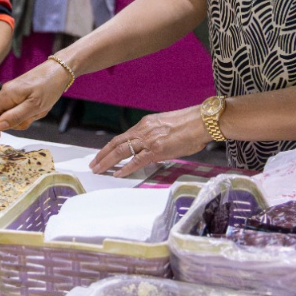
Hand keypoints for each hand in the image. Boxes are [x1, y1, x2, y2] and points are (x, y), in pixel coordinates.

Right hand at [0, 59, 71, 131]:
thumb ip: (15, 117)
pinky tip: (39, 107)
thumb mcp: (34, 106)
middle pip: (0, 116)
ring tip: (39, 110)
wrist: (59, 71)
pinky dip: (28, 111)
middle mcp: (6, 92)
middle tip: (32, 117)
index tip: (0, 136)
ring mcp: (12, 92)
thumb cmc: (49, 87)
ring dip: (25, 117)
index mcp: (6, 95)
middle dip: (16, 122)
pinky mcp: (19, 92)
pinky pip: (18, 107)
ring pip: (11, 113)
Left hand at [90, 106, 209, 177]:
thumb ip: (155, 137)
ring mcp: (149, 139)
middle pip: (117, 143)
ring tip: (98, 169)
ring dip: (108, 161)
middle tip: (93, 163)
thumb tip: (151, 149)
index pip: (123, 137)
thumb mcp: (167, 128)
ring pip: (122, 151)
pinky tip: (117, 173)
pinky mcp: (157, 149)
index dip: (111, 146)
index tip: (103, 153)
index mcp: (146, 124)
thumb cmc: (190, 125)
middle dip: (103, 154)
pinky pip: (137, 160)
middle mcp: (144, 130)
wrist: (202, 121)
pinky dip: (126, 168)